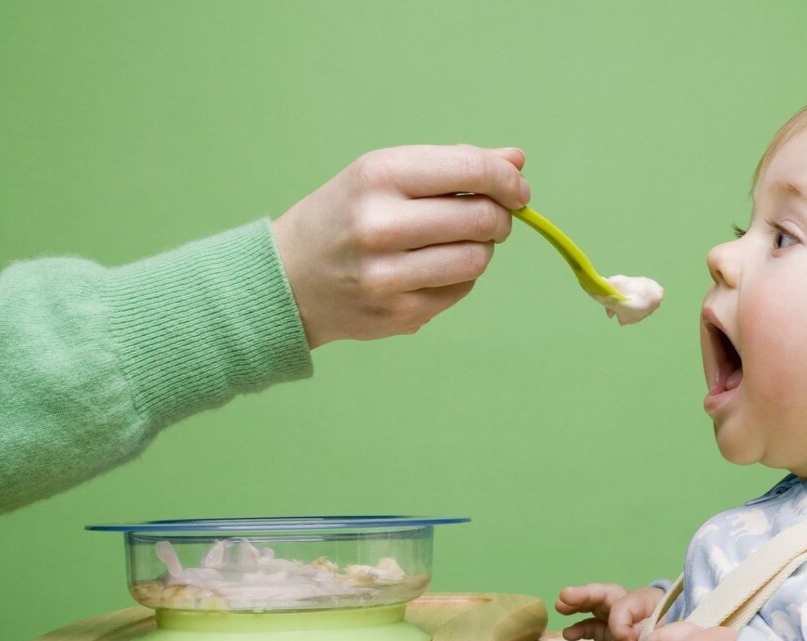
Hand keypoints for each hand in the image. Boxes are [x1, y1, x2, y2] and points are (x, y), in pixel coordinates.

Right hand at [272, 144, 529, 347]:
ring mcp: (389, 275)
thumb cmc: (345, 216)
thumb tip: (517, 161)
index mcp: (379, 176)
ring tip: (456, 242)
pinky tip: (431, 269)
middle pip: (483, 219)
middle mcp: (381, 225)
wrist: (288, 278)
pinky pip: (461, 290)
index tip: (518, 190)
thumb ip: (454, 165)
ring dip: (481, 249)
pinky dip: (459, 277)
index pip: (471, 171)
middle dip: (499, 217)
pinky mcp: (399, 313)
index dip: (507, 181)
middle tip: (490, 218)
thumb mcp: (385, 174)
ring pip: (478, 259)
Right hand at [555, 584, 665, 640]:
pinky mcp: (608, 631)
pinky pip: (591, 628)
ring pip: (592, 607)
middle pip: (601, 595)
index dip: (621, 624)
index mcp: (640, 599)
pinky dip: (579, 630)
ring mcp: (613, 617)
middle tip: (565, 596)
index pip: (624, 608)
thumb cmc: (669, 623)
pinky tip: (567, 634)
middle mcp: (623, 604)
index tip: (625, 640)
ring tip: (560, 606)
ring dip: (575, 606)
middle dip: (583, 595)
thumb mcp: (663, 628)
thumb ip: (643, 631)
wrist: (674, 631)